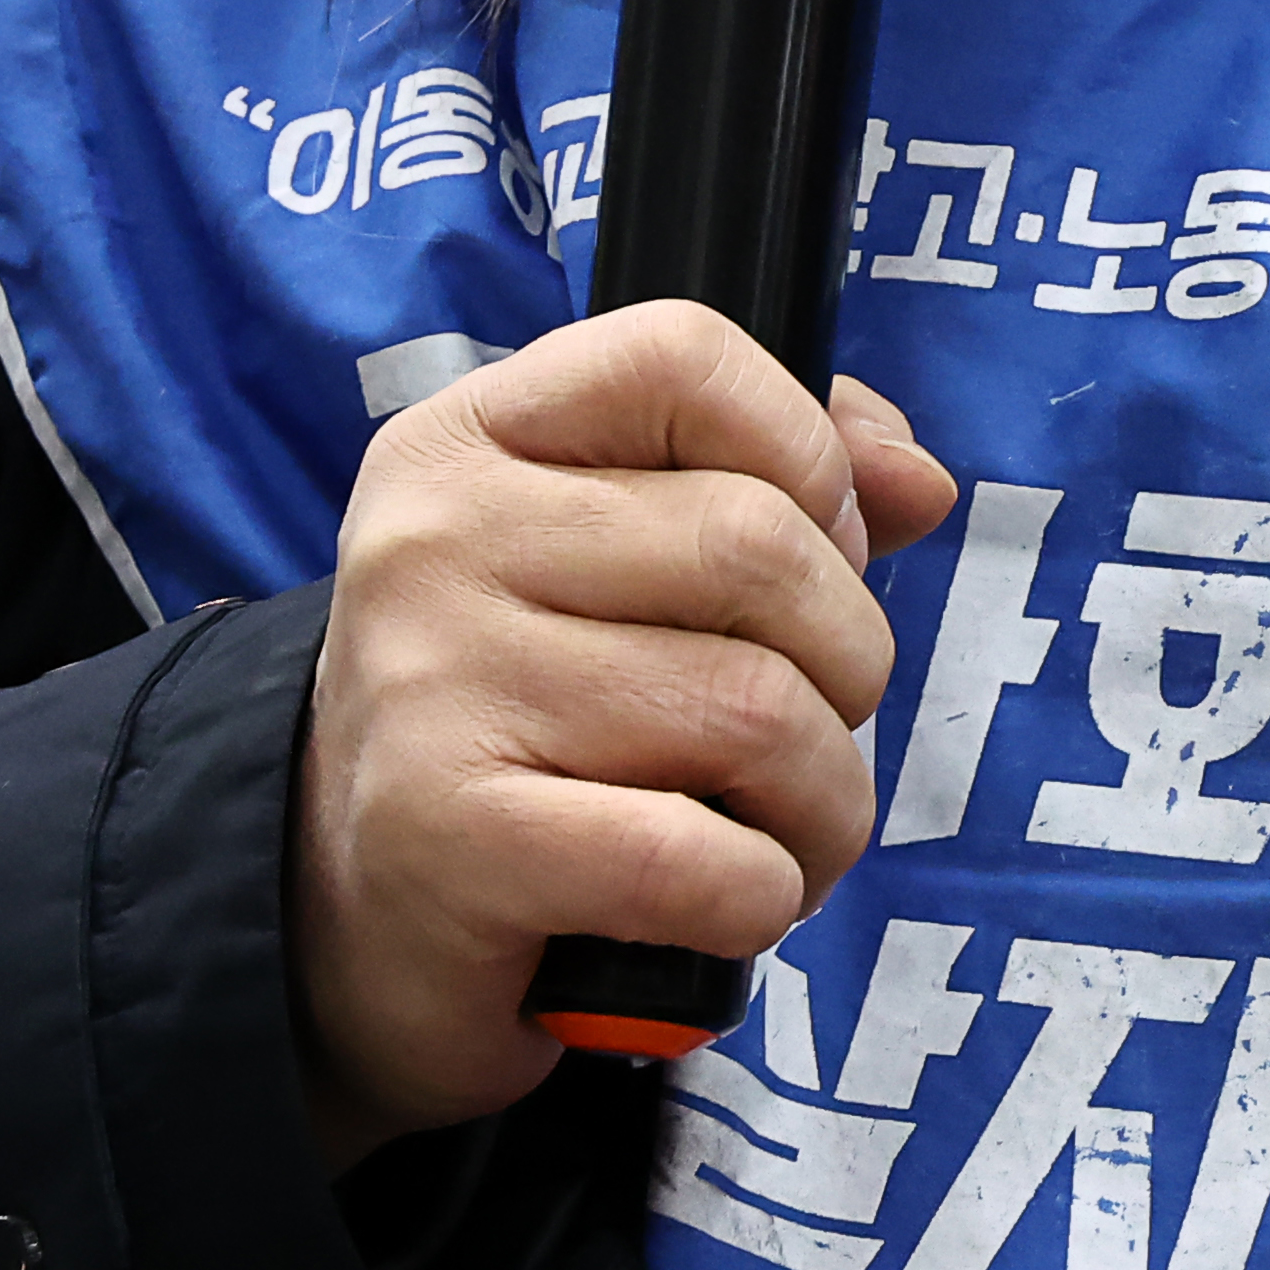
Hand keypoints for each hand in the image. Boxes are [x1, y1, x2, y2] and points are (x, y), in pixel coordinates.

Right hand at [289, 305, 956, 1156]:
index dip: (805, 452)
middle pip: (755, 546)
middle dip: (847, 661)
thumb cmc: (526, 713)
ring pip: (756, 710)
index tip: (813, 552)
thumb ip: (777, 484)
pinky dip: (759, 895)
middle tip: (812, 727)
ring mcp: (434, 685)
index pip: (685, 355)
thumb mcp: (619, 558)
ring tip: (782, 829)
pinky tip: (726, 900)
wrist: (350, 914)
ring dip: (824, 802)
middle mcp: (435, 539)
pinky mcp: (450, 842)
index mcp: (473, 436)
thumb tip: (919, 479)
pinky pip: (699, 859)